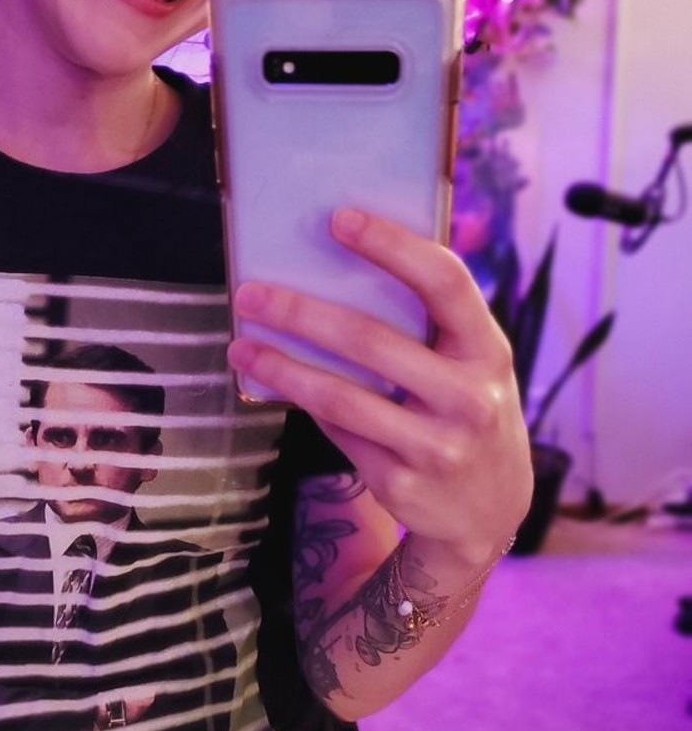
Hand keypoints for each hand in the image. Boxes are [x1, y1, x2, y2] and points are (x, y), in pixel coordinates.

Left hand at [228, 208, 532, 572]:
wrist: (490, 511)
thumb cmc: (468, 412)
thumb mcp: (472, 366)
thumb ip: (433, 326)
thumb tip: (344, 269)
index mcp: (488, 350)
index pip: (445, 282)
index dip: (392, 246)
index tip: (338, 219)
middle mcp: (468, 397)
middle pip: (370, 340)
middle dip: (300, 313)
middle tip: (250, 293)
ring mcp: (435, 445)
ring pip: (339, 396)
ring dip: (281, 367)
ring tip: (240, 345)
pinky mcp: (399, 482)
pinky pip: (337, 432)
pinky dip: (304, 403)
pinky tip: (276, 382)